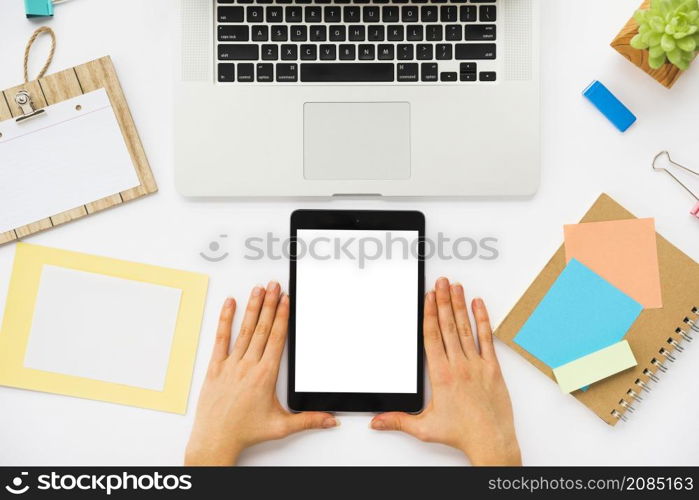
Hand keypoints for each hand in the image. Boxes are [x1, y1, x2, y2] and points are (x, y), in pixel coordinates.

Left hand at [185, 282, 338, 465]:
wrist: (216, 439)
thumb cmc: (245, 432)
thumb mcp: (281, 427)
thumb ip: (308, 420)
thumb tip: (331, 419)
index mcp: (265, 375)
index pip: (277, 338)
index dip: (282, 316)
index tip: (286, 300)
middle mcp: (248, 366)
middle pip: (262, 328)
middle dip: (270, 304)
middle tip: (275, 286)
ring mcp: (230, 365)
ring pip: (244, 330)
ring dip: (253, 307)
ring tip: (258, 289)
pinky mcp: (215, 367)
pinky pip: (221, 339)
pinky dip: (225, 320)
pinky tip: (230, 305)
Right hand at [371, 277, 520, 465]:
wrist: (490, 441)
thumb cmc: (461, 434)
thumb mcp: (424, 428)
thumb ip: (398, 420)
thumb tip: (376, 421)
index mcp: (441, 375)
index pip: (432, 336)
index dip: (429, 313)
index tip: (428, 297)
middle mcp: (458, 365)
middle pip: (447, 326)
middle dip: (443, 301)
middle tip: (441, 282)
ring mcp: (477, 364)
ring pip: (465, 328)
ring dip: (459, 306)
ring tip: (456, 287)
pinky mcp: (492, 368)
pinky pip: (487, 339)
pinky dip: (483, 320)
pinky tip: (478, 305)